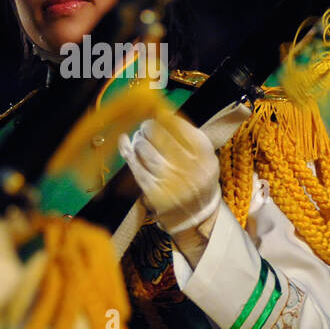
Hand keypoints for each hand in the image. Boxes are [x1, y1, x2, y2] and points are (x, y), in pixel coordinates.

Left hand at [118, 113, 221, 234]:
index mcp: (204, 154)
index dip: (165, 117)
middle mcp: (189, 167)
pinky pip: (135, 166)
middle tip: (146, 126)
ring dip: (139, 139)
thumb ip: (188, 137)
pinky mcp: (153, 191)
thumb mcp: (204, 158)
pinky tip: (125, 142)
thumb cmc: (198, 180)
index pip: (179, 126)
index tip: (158, 113)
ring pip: (144, 148)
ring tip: (141, 139)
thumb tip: (162, 112)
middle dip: (149, 127)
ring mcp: (169, 180)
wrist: (196, 216)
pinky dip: (127, 151)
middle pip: (159, 135)